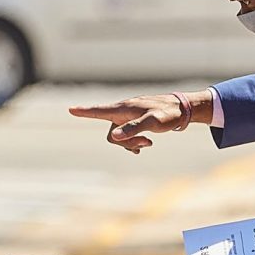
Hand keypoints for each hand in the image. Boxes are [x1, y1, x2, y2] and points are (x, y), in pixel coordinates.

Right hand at [69, 92, 204, 153]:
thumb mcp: (153, 122)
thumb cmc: (169, 114)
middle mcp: (124, 112)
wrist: (183, 109)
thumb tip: (115, 137)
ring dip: (132, 143)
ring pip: (120, 137)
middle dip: (125, 143)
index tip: (70, 109)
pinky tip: (145, 144)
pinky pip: (127, 136)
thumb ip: (133, 129)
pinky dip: (134, 142)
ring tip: (149, 143)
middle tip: (146, 144)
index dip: (85, 112)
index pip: (99, 111)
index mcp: (124, 109)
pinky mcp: (136, 121)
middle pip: (112, 134)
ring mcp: (129, 117)